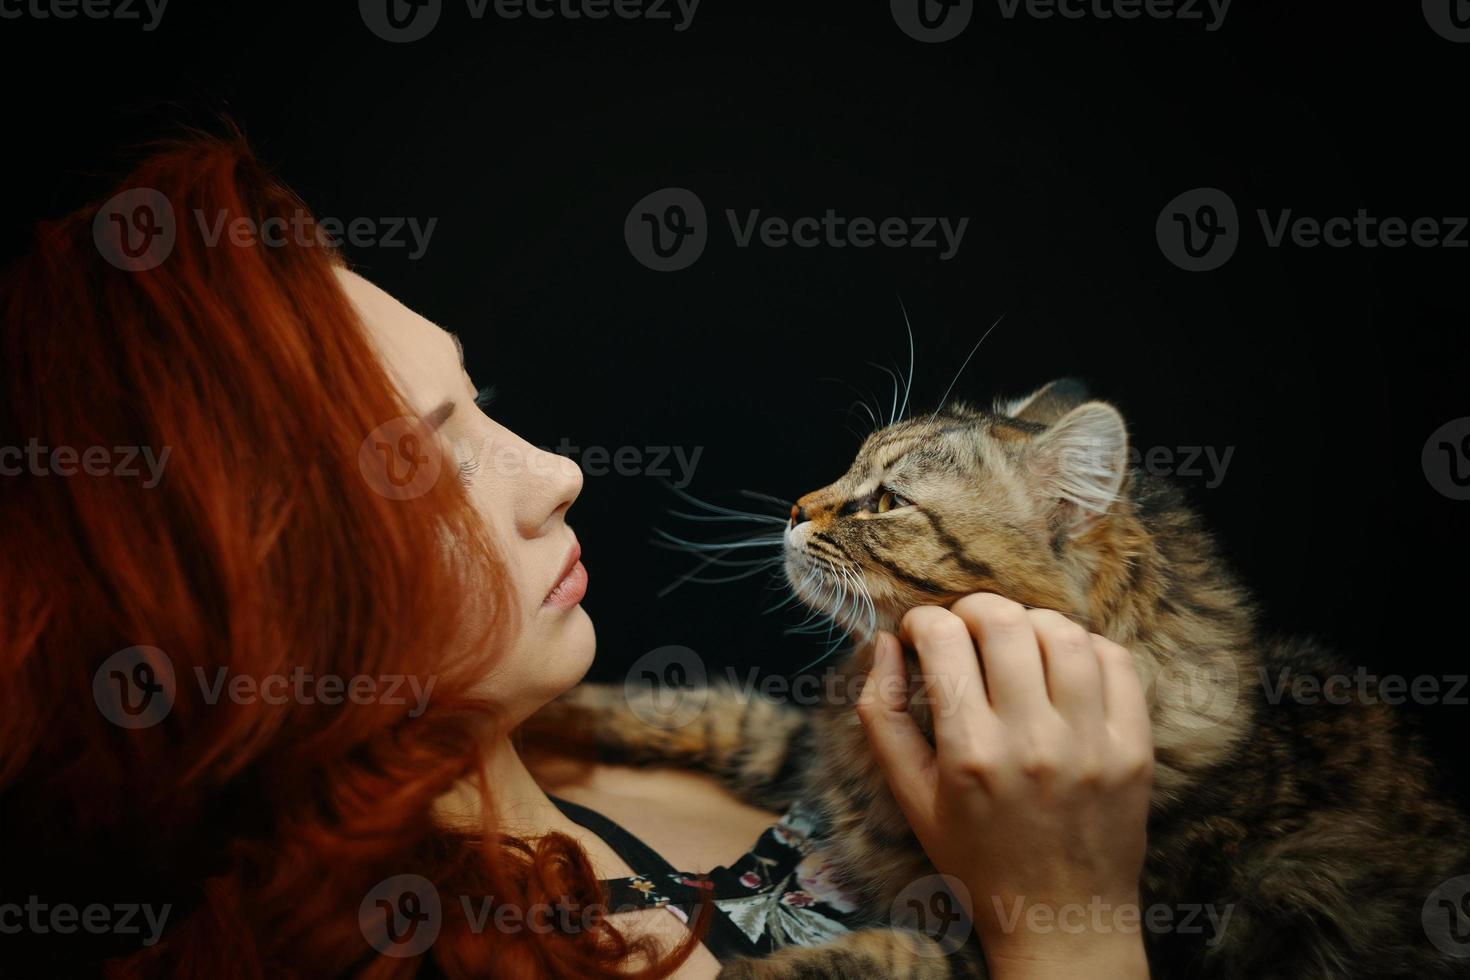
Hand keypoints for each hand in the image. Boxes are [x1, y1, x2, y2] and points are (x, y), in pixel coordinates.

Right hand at [857, 593, 1153, 979]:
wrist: (1060, 917)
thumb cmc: (974, 856)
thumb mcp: (910, 796)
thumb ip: (882, 716)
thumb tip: (883, 644)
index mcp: (969, 754)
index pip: (942, 640)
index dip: (921, 622)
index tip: (918, 634)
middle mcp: (1033, 742)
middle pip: (1005, 621)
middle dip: (972, 608)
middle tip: (963, 627)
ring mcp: (1091, 743)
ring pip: (1063, 632)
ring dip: (1029, 621)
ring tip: (1014, 642)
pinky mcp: (1133, 747)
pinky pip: (1116, 661)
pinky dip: (1083, 646)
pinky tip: (1060, 664)